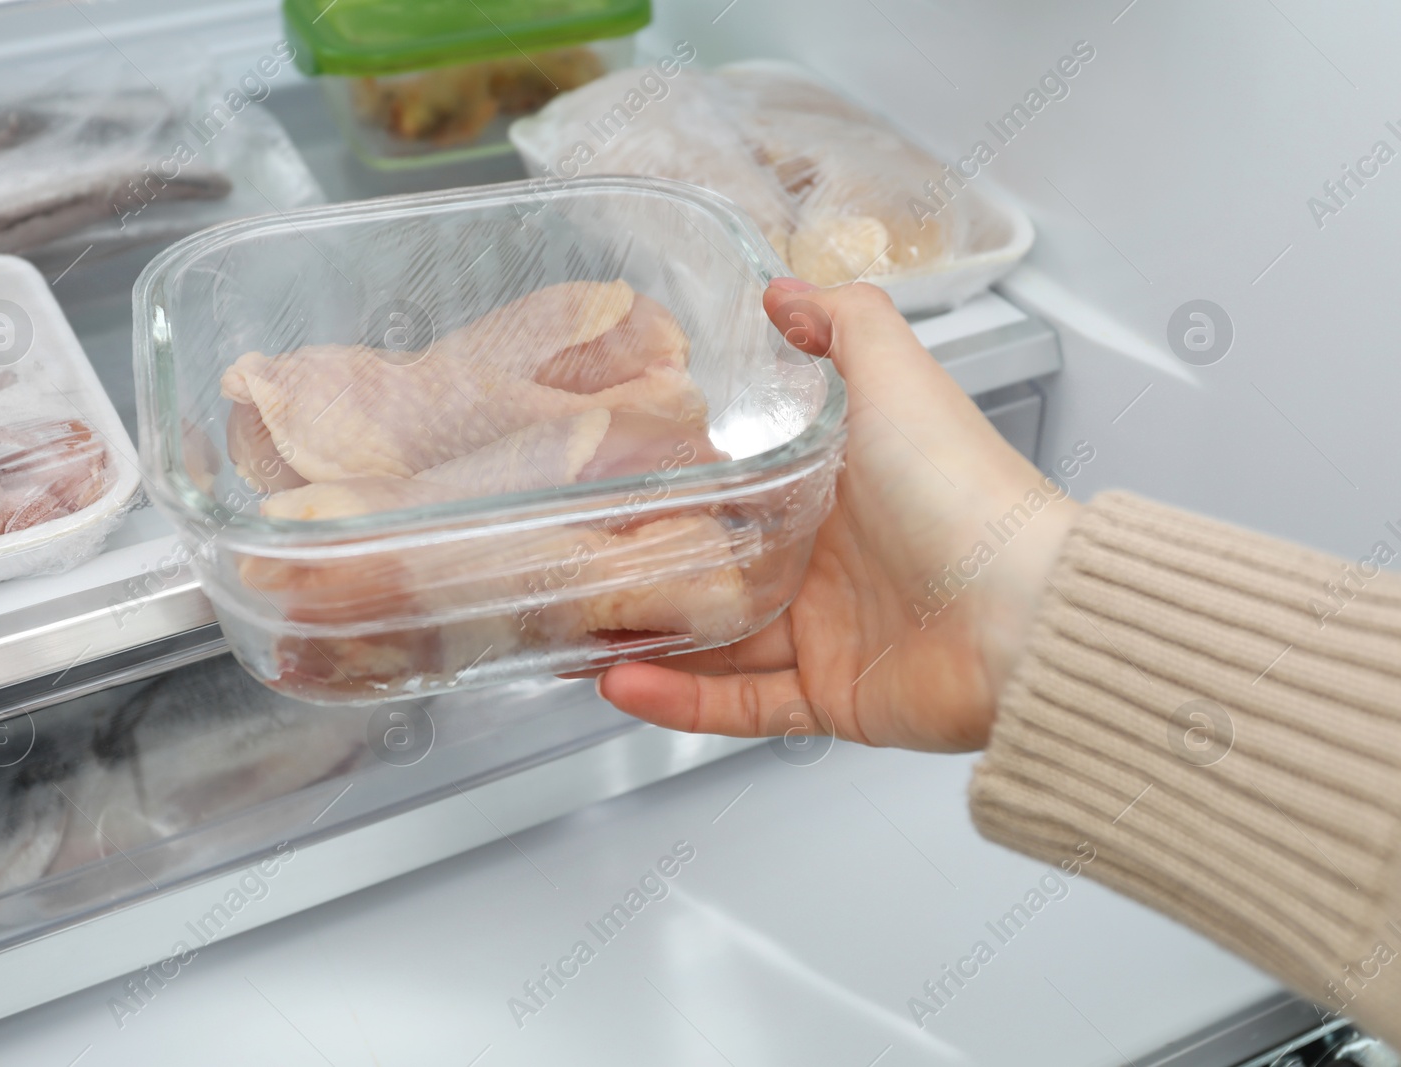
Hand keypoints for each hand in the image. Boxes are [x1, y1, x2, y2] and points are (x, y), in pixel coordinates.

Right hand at [596, 280, 1078, 751]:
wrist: (1026, 615)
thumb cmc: (967, 493)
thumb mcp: (898, 379)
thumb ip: (845, 324)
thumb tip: (786, 288)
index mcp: (841, 488)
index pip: (741, 486)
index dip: (677, 484)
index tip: (610, 479)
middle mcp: (832, 561)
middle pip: (717, 568)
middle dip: (646, 571)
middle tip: (575, 565)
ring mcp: (830, 634)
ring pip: (715, 643)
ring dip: (646, 642)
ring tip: (574, 636)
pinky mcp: (832, 697)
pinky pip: (742, 707)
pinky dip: (680, 703)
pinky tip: (621, 686)